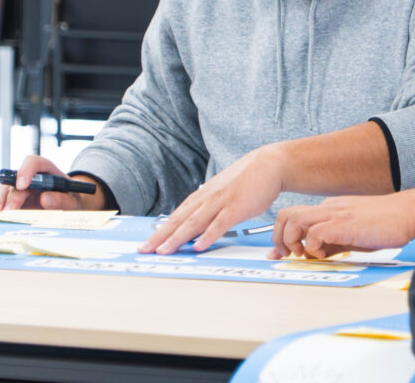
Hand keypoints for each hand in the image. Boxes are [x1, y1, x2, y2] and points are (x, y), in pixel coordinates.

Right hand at [0, 155, 104, 212]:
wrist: (69, 207)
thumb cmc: (72, 201)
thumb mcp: (74, 201)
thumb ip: (63, 200)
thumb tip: (46, 198)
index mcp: (47, 170)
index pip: (34, 163)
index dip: (26, 171)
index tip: (23, 186)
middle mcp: (30, 177)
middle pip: (15, 180)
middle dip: (11, 196)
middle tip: (7, 210)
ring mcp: (19, 188)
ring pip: (4, 190)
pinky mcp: (11, 199)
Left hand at [139, 146, 284, 254]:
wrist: (270, 164)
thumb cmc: (249, 179)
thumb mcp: (225, 191)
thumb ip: (212, 205)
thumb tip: (201, 220)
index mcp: (204, 195)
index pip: (177, 215)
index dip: (161, 230)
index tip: (148, 242)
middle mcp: (207, 198)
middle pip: (179, 220)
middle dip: (160, 236)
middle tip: (144, 249)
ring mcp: (221, 202)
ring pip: (194, 222)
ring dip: (177, 238)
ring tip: (164, 251)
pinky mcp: (236, 207)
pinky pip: (219, 224)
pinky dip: (208, 235)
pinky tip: (198, 246)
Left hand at [269, 186, 414, 258]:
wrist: (407, 214)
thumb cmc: (386, 224)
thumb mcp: (353, 234)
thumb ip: (334, 242)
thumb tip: (316, 255)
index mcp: (330, 209)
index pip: (295, 217)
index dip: (283, 236)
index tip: (281, 253)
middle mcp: (327, 209)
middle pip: (286, 215)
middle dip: (279, 237)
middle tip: (287, 255)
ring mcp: (334, 214)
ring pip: (294, 220)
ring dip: (291, 241)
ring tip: (302, 255)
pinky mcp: (342, 225)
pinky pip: (314, 234)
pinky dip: (313, 247)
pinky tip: (325, 254)